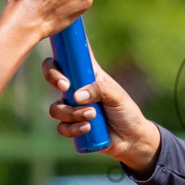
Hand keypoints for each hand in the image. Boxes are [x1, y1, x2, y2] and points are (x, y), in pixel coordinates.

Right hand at [43, 57, 161, 172]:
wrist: (131, 139)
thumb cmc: (126, 111)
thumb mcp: (117, 96)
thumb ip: (100, 90)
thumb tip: (76, 96)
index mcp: (88, 74)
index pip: (71, 55)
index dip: (63, 46)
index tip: (61, 46)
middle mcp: (76, 88)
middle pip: (52, 74)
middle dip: (53, 76)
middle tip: (65, 86)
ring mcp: (72, 107)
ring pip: (56, 108)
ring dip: (72, 113)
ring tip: (92, 115)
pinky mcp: (72, 126)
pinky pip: (62, 127)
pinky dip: (73, 128)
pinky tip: (88, 128)